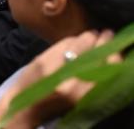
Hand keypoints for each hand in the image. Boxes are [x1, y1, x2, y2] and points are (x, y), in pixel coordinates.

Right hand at [0, 30, 117, 125]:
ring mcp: (81, 94)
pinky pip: (105, 81)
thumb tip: (82, 38)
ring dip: (110, 56)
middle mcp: (70, 83)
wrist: (30, 108)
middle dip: (103, 43)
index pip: (79, 47)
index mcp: (53, 69)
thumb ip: (61, 47)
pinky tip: (109, 62)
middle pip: (95, 58)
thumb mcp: (40, 59)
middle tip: (107, 33)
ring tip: (110, 46)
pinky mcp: (88, 101)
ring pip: (104, 70)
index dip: (89, 37)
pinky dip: (109, 70)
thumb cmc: (30, 81)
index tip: (93, 31)